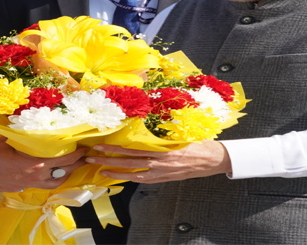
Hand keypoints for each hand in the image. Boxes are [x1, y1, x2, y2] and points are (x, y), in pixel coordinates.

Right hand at [0, 138, 88, 191]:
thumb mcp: (9, 140)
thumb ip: (22, 135)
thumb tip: (29, 123)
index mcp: (35, 163)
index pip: (63, 160)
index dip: (77, 155)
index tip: (84, 148)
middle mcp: (37, 175)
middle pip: (64, 172)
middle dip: (76, 165)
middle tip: (85, 158)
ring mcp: (31, 184)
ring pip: (56, 182)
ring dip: (66, 175)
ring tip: (72, 168)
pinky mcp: (24, 188)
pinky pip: (44, 185)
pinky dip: (53, 180)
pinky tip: (54, 176)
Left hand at [85, 141, 231, 183]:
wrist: (215, 159)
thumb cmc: (198, 143)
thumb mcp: (179, 134)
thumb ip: (161, 134)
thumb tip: (142, 127)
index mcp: (163, 150)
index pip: (133, 150)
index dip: (115, 149)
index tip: (100, 145)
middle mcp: (161, 163)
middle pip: (129, 163)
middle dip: (108, 161)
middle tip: (91, 159)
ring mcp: (163, 173)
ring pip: (134, 174)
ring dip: (116, 172)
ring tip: (100, 171)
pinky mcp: (166, 178)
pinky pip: (145, 180)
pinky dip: (131, 178)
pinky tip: (121, 177)